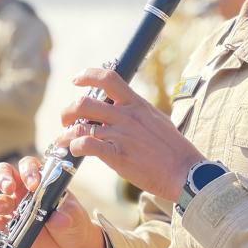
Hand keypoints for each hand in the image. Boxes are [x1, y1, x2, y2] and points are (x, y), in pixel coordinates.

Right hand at [0, 157, 106, 247]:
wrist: (71, 247)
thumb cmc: (74, 222)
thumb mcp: (75, 217)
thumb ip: (67, 216)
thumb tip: (57, 218)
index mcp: (42, 181)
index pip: (30, 166)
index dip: (29, 171)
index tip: (34, 185)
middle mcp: (26, 191)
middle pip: (7, 174)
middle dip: (4, 177)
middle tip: (9, 188)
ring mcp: (17, 208)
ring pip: (0, 199)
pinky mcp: (11, 226)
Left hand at [55, 68, 204, 202]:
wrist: (185, 171)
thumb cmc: (174, 148)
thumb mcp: (157, 119)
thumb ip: (139, 112)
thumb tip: (127, 107)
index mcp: (137, 104)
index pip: (108, 78)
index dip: (88, 75)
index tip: (76, 80)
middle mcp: (127, 116)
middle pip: (84, 102)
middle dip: (68, 111)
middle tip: (66, 121)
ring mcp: (121, 135)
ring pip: (81, 126)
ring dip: (65, 134)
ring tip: (62, 141)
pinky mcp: (117, 156)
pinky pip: (86, 145)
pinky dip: (74, 147)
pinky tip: (75, 152)